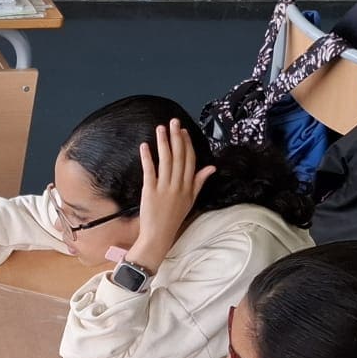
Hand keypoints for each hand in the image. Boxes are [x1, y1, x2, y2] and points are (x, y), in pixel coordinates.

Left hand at [127, 120, 214, 273]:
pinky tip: (145, 146)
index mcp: (188, 186)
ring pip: (166, 161)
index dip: (187, 144)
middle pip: (179, 157)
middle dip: (176, 137)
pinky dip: (147, 158)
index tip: (183, 131)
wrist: (159, 235)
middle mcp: (178, 185)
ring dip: (163, 143)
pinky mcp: (150, 191)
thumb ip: (199, 181)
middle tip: (174, 121)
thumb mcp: (190, 200)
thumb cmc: (173, 218)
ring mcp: (164, 188)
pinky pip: (150, 171)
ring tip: (160, 128)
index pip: (190, 160)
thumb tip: (212, 167)